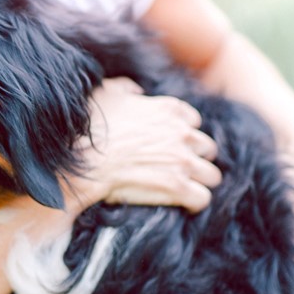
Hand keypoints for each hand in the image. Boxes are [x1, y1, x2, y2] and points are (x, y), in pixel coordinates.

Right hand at [69, 77, 221, 213]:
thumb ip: (126, 88)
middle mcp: (182, 134)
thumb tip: (135, 92)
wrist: (82, 160)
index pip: (193, 121)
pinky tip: (183, 205)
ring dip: (198, 182)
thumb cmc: (88, 128)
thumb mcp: (105, 93)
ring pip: (211, 175)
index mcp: (169, 110)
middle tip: (176, 169)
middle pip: (207, 148)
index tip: (169, 144)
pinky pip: (201, 198)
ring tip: (182, 190)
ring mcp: (182, 161)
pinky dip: (194, 203)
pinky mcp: (177, 187)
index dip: (182, 134)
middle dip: (195, 158)